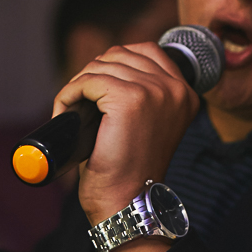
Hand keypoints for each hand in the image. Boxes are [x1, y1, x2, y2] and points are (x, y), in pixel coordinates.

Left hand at [53, 43, 198, 227]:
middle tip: (79, 102)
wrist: (128, 201)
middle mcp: (175, 89)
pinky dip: (69, 94)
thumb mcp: (148, 124)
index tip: (98, 87)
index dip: (115, 63)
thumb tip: (105, 66)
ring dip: (78, 85)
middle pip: (120, 54)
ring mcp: (155, 92)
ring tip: (71, 109)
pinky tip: (66, 112)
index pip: (147, 50)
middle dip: (93, 74)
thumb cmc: (130, 169)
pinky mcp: (130, 99)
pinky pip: (88, 81)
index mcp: (185, 93)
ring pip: (102, 66)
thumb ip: (144, 94)